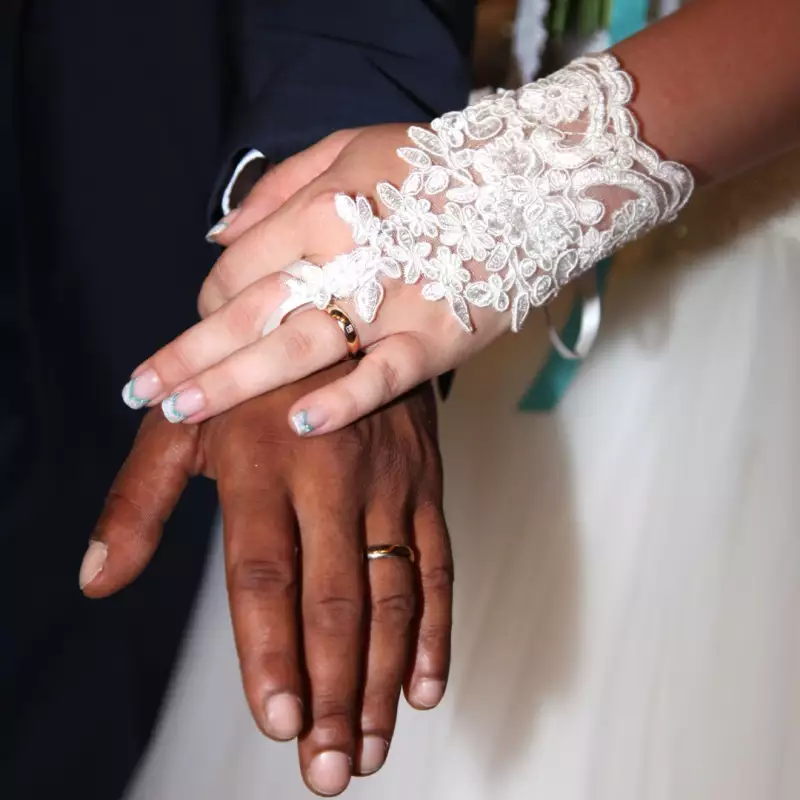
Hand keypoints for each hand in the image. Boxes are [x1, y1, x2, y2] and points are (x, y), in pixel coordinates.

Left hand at [83, 361, 452, 795]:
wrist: (335, 318)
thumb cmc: (246, 383)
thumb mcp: (180, 422)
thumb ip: (136, 501)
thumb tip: (96, 582)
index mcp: (261, 463)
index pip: (265, 574)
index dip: (271, 652)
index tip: (279, 722)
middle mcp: (331, 475)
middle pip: (335, 600)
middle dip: (334, 693)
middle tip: (329, 771)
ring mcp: (388, 482)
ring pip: (393, 594)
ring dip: (384, 679)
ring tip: (370, 750)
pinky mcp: (427, 486)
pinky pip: (440, 564)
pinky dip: (437, 631)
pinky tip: (426, 690)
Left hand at [121, 124, 509, 433]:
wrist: (525, 184)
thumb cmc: (429, 165)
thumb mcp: (347, 146)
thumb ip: (276, 186)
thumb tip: (217, 233)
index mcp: (318, 208)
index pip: (237, 271)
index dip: (209, 307)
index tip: (208, 331)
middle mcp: (343, 256)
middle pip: (247, 313)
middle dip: (188, 355)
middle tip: (142, 391)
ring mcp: (390, 303)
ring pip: (297, 348)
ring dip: (234, 382)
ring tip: (181, 412)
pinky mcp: (435, 338)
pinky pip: (382, 375)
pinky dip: (343, 400)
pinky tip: (301, 424)